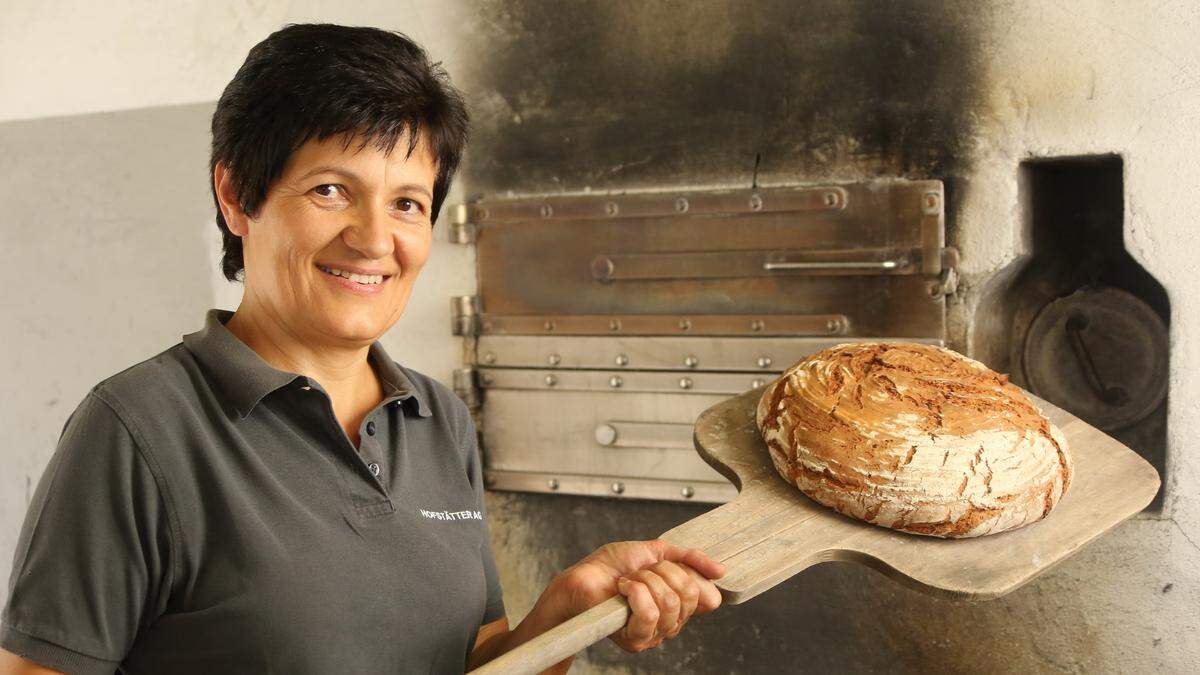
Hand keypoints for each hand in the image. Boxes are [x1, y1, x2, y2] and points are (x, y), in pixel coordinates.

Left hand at [551, 540, 725, 652]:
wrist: (582, 577)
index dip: (687, 572)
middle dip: (662, 571)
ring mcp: (655, 634)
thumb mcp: (657, 551)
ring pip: (670, 602)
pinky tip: (623, 589)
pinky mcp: (636, 640)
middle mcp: (672, 622)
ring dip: (644, 580)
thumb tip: (721, 570)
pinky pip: (650, 614)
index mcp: (679, 603)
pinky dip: (634, 592)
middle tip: (641, 571)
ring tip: (628, 581)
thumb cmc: (613, 566)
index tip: (664, 564)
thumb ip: (690, 558)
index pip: (707, 596)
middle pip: (691, 595)